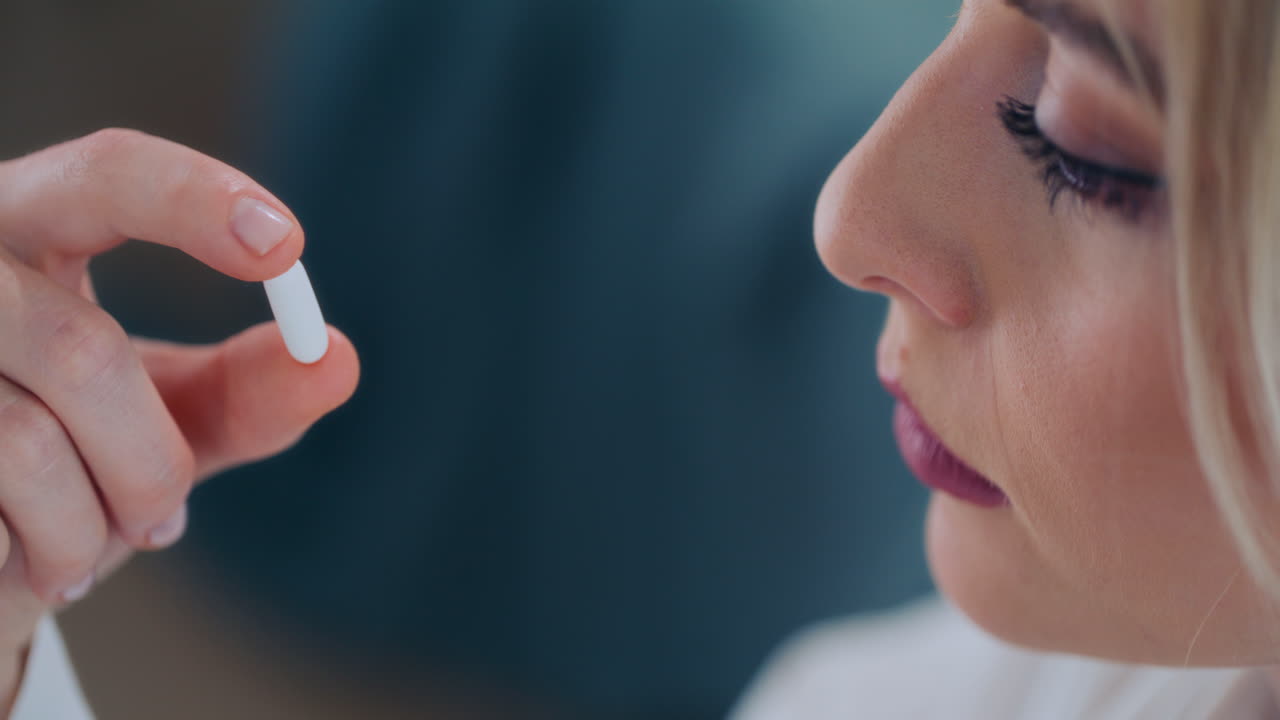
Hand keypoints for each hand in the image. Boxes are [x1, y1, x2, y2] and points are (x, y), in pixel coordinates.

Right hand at [0, 129, 359, 705]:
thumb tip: (338, 361)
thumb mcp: (164, 416)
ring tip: (78, 552)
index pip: (107, 174)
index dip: (193, 199)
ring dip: (86, 526)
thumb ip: (249, 391)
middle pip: (81, 350)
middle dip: (149, 461)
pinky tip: (15, 557)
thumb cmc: (66, 457)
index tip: (286, 248)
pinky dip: (28, 553)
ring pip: (29, 444)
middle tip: (166, 525)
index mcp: (30, 228)